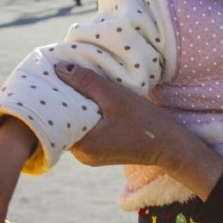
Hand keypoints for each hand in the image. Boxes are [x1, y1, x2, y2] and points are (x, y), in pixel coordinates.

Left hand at [55, 63, 222, 199]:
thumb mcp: (117, 97)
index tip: (51, 77)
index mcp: (84, 145)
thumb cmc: (147, 122)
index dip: (52, 97)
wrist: (172, 147)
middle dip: (64, 99)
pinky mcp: (100, 150)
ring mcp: (91, 154)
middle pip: (64, 122)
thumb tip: (60, 68)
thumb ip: (88, 82)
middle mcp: (83, 154)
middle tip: (62, 74)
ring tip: (76, 82)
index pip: (55, 119)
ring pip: (75, 124)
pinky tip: (92, 97)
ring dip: (77, 105)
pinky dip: (87, 113)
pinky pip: (86, 128)